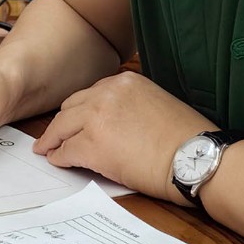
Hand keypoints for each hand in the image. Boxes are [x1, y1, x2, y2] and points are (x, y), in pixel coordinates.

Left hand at [33, 70, 210, 198]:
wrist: (196, 159)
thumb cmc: (187, 140)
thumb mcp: (156, 103)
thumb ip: (130, 105)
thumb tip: (114, 122)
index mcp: (124, 81)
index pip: (90, 94)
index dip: (79, 111)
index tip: (74, 120)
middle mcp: (107, 93)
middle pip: (70, 108)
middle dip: (62, 123)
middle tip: (54, 135)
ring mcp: (96, 118)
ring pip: (61, 128)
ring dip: (53, 140)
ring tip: (47, 149)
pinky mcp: (92, 146)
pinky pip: (65, 151)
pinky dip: (59, 157)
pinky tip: (58, 161)